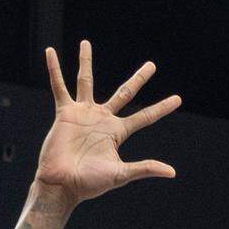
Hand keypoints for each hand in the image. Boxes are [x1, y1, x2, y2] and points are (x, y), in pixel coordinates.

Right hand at [37, 43, 180, 204]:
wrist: (62, 185)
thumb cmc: (89, 184)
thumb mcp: (121, 175)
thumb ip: (145, 168)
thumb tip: (172, 172)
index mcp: (117, 132)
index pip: (145, 117)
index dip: (161, 108)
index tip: (178, 99)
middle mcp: (102, 119)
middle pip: (125, 93)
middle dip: (139, 79)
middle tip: (152, 66)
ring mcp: (83, 113)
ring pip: (86, 81)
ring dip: (86, 62)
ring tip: (85, 43)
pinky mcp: (65, 113)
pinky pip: (59, 87)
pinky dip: (54, 70)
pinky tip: (50, 53)